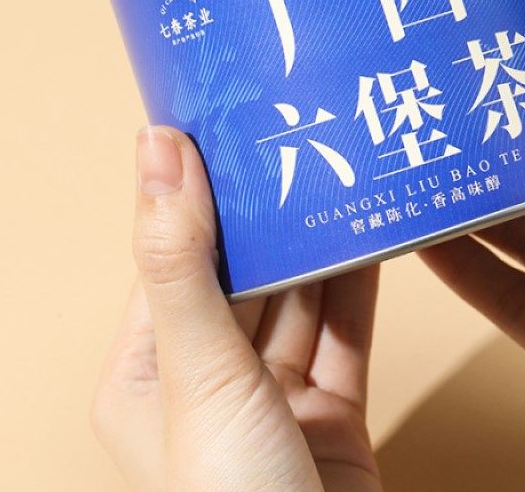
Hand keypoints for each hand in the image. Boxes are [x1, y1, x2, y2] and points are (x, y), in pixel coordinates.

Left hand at [91, 127, 382, 491]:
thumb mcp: (200, 374)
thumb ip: (181, 262)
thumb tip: (156, 148)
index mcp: (149, 367)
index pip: (174, 253)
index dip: (202, 187)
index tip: (232, 120)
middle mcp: (208, 375)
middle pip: (245, 268)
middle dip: (276, 208)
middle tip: (306, 131)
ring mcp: (273, 391)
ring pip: (301, 293)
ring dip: (324, 239)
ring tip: (348, 170)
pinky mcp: (330, 404)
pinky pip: (346, 327)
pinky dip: (361, 280)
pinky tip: (376, 230)